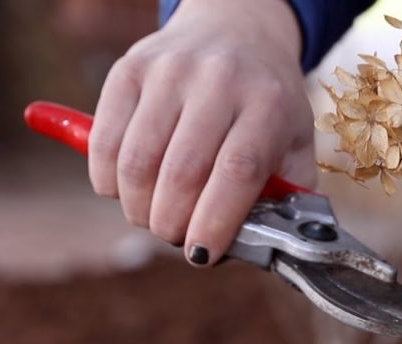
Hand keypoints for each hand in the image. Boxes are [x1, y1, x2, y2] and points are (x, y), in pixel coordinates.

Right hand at [89, 0, 315, 265]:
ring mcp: (169, 72)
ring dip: (139, 208)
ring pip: (136, 162)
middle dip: (172, 223)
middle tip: (176, 236)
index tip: (203, 255)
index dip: (215, 221)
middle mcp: (218, 81)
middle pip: (182, 172)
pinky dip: (108, 181)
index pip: (237, 170)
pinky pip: (105, 141)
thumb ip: (289, 198)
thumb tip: (266, 250)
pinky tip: (126, 189)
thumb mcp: (296, 143)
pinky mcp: (129, 70)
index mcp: (267, 104)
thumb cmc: (268, 103)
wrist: (237, 30)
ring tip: (154, 216)